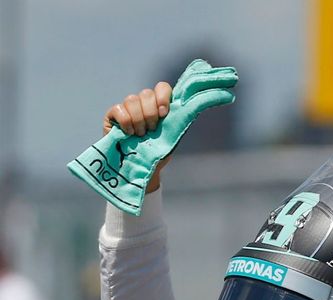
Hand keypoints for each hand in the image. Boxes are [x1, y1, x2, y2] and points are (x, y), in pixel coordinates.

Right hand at [67, 59, 237, 213]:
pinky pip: (119, 109)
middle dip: (151, 114)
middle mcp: (144, 102)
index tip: (165, 113)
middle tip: (152, 131)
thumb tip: (210, 99)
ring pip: (133, 100)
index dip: (164, 96)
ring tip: (141, 136)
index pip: (163, 87)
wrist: (142, 170)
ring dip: (139, 121)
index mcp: (161, 105)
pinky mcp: (114, 114)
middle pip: (147, 93)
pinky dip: (126, 122)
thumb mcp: (175, 134)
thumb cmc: (160, 153)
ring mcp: (128, 107)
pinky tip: (129, 133)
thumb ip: (185, 116)